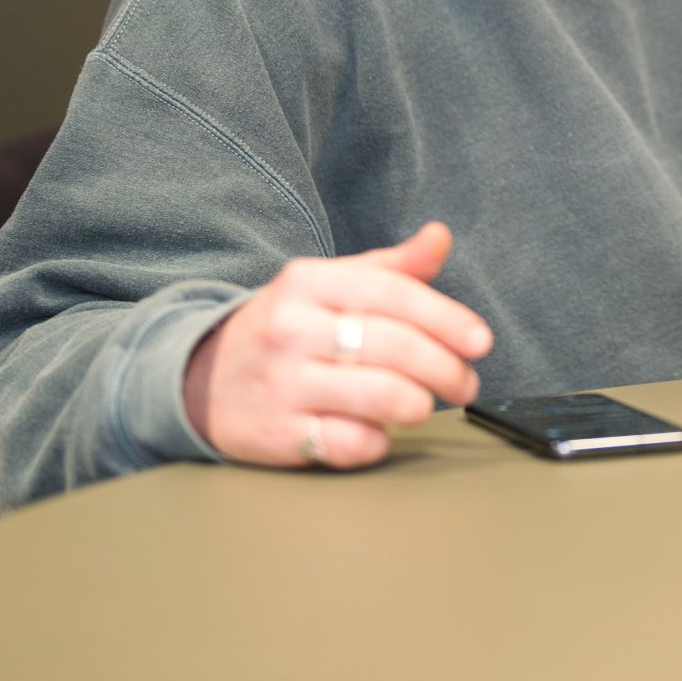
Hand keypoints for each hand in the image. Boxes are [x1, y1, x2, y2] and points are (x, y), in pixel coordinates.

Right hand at [183, 222, 493, 469]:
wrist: (201, 379)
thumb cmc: (287, 328)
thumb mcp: (328, 286)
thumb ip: (389, 268)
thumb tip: (440, 237)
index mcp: (309, 281)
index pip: (394, 294)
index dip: (447, 318)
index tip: (480, 341)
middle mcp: (292, 328)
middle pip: (396, 348)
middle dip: (446, 369)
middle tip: (464, 383)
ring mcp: (282, 383)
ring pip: (380, 397)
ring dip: (418, 405)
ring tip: (424, 405)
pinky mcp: (277, 435)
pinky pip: (349, 443)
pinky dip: (377, 442)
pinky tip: (379, 433)